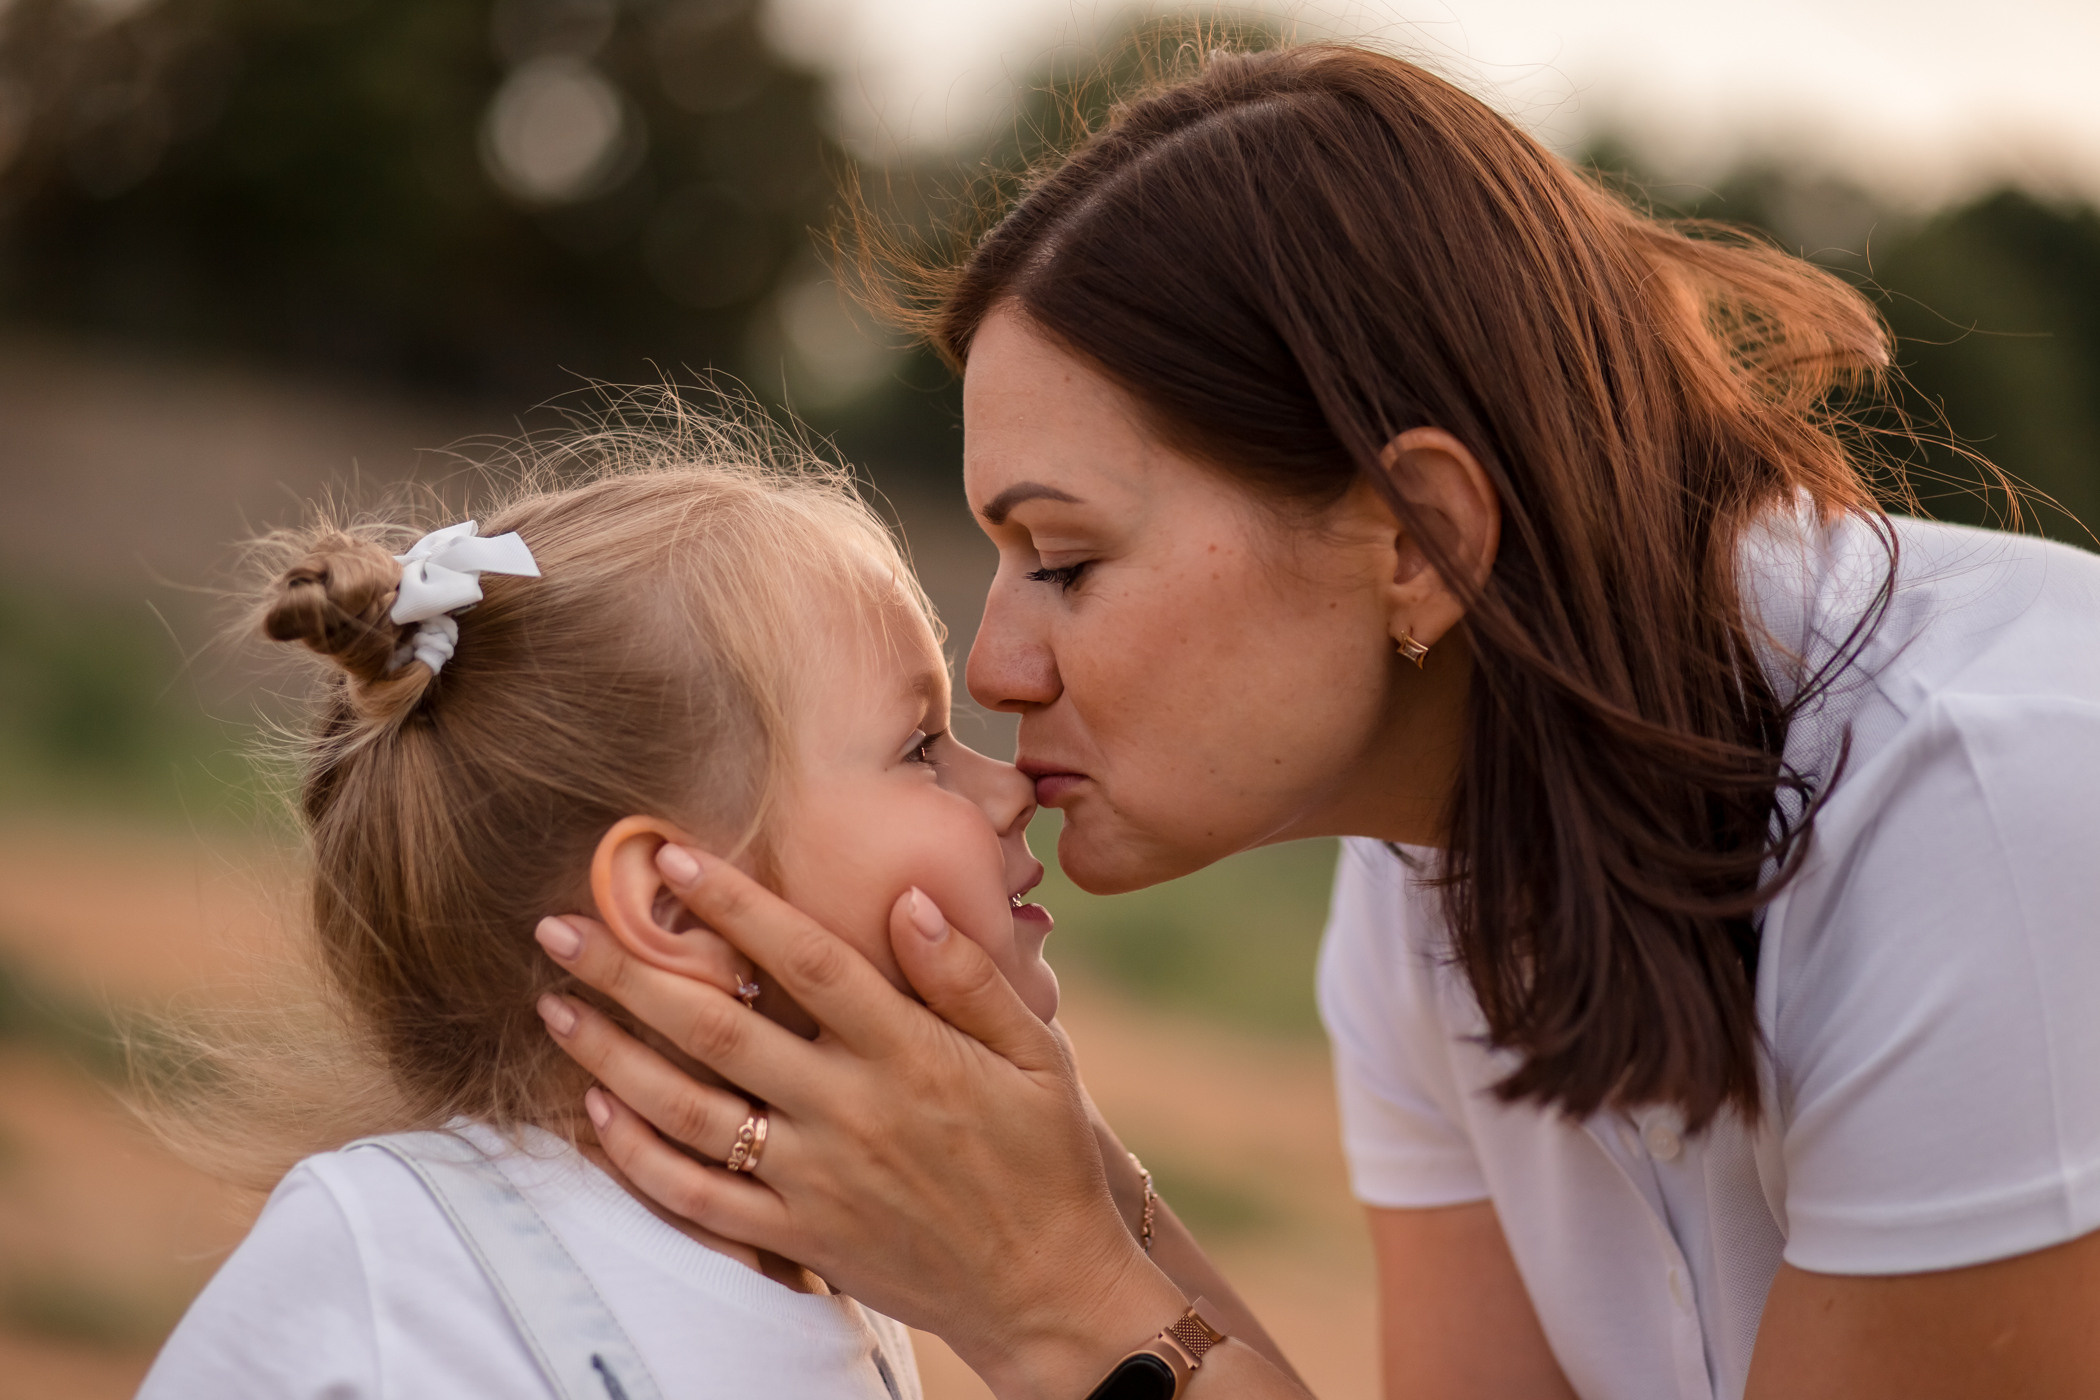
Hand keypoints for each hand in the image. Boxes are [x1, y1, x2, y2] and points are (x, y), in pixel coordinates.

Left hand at [533, 845, 1187, 1399]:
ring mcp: (815, 1179)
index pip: (807, 961)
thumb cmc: (1042, 1158)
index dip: (736, 906)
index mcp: (908, 1053)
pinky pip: (697, 1197)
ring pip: (688, 1112)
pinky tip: (595, 1109)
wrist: (1044, 1290)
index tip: (672, 859)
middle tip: (558, 927)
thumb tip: (907, 900)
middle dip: (630, 973)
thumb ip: (968, 978)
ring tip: (553, 1007)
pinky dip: (637, 1156)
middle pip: (718, 1030)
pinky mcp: (797, 1237)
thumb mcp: (1037, 1055)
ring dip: (610, 1056)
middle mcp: (849, 1110)